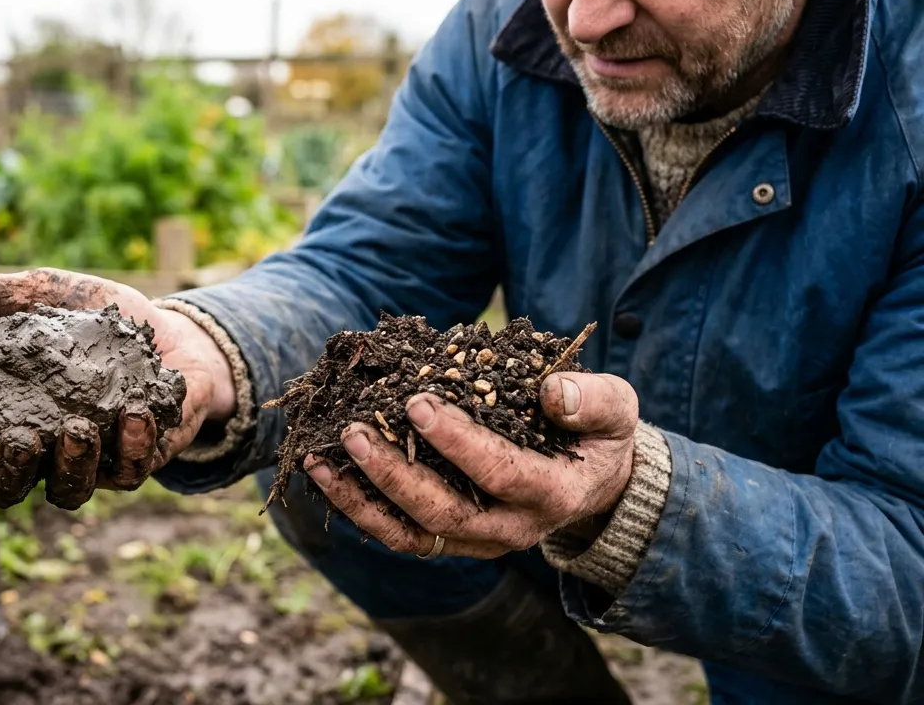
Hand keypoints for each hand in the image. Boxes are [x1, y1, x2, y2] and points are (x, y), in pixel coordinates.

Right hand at [0, 268, 235, 508]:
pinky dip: (131, 447)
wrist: (173, 333)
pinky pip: (129, 473)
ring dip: (70, 466)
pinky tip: (135, 415)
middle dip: (7, 469)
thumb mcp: (44, 295)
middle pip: (4, 485)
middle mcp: (39, 449)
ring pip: (66, 491)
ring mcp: (88, 463)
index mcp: (4, 412)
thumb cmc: (96, 320)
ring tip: (77, 430)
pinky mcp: (136, 463)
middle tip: (19, 439)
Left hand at [306, 372, 637, 557]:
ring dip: (360, 499)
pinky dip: (358, 508)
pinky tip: (324, 473)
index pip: (499, 473)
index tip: (416, 403)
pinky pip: (397, 534)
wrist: (592, 480)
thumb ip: (594, 400)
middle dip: (394, 473)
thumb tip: (554, 393)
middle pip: (442, 514)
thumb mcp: (616, 410)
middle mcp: (510, 530)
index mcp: (552, 495)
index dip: (457, 442)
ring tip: (318, 458)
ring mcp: (475, 541)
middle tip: (354, 430)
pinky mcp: (449, 539)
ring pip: (410, 534)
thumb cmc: (598, 434)